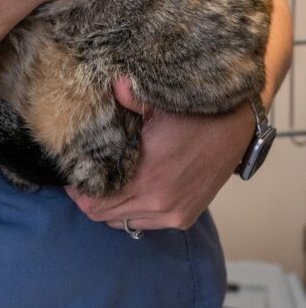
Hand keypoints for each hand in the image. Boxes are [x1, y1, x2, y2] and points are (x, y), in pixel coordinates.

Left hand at [65, 79, 256, 230]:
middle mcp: (158, 203)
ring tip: (104, 184)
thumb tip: (108, 83)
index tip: (71, 175)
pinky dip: (132, 212)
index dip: (78, 191)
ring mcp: (173, 214)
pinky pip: (145, 224)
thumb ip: (128, 96)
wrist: (235, 127)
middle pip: (105, 216)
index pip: (95, 203)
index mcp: (147, 178)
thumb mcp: (158, 102)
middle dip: (89, 199)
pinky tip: (129, 191)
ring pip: (124, 222)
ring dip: (110, 207)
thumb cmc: (193, 113)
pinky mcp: (184, 217)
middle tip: (83, 180)